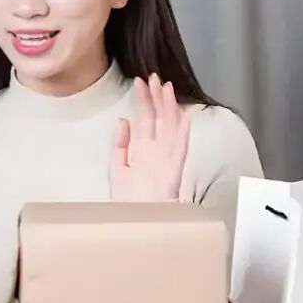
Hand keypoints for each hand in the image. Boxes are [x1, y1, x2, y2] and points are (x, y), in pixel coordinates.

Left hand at [110, 73, 190, 200]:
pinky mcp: (171, 174)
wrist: (136, 224)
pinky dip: (182, 136)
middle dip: (156, 98)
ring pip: (169, 130)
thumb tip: (122, 120)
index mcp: (143, 151)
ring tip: (166, 88)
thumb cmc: (128, 200)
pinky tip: (183, 118)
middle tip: (154, 77)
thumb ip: (120, 144)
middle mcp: (156, 153)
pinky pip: (178, 152)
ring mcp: (165, 162)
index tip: (139, 81)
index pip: (145, 120)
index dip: (143, 101)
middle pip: (158, 120)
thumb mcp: (118, 168)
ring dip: (168, 109)